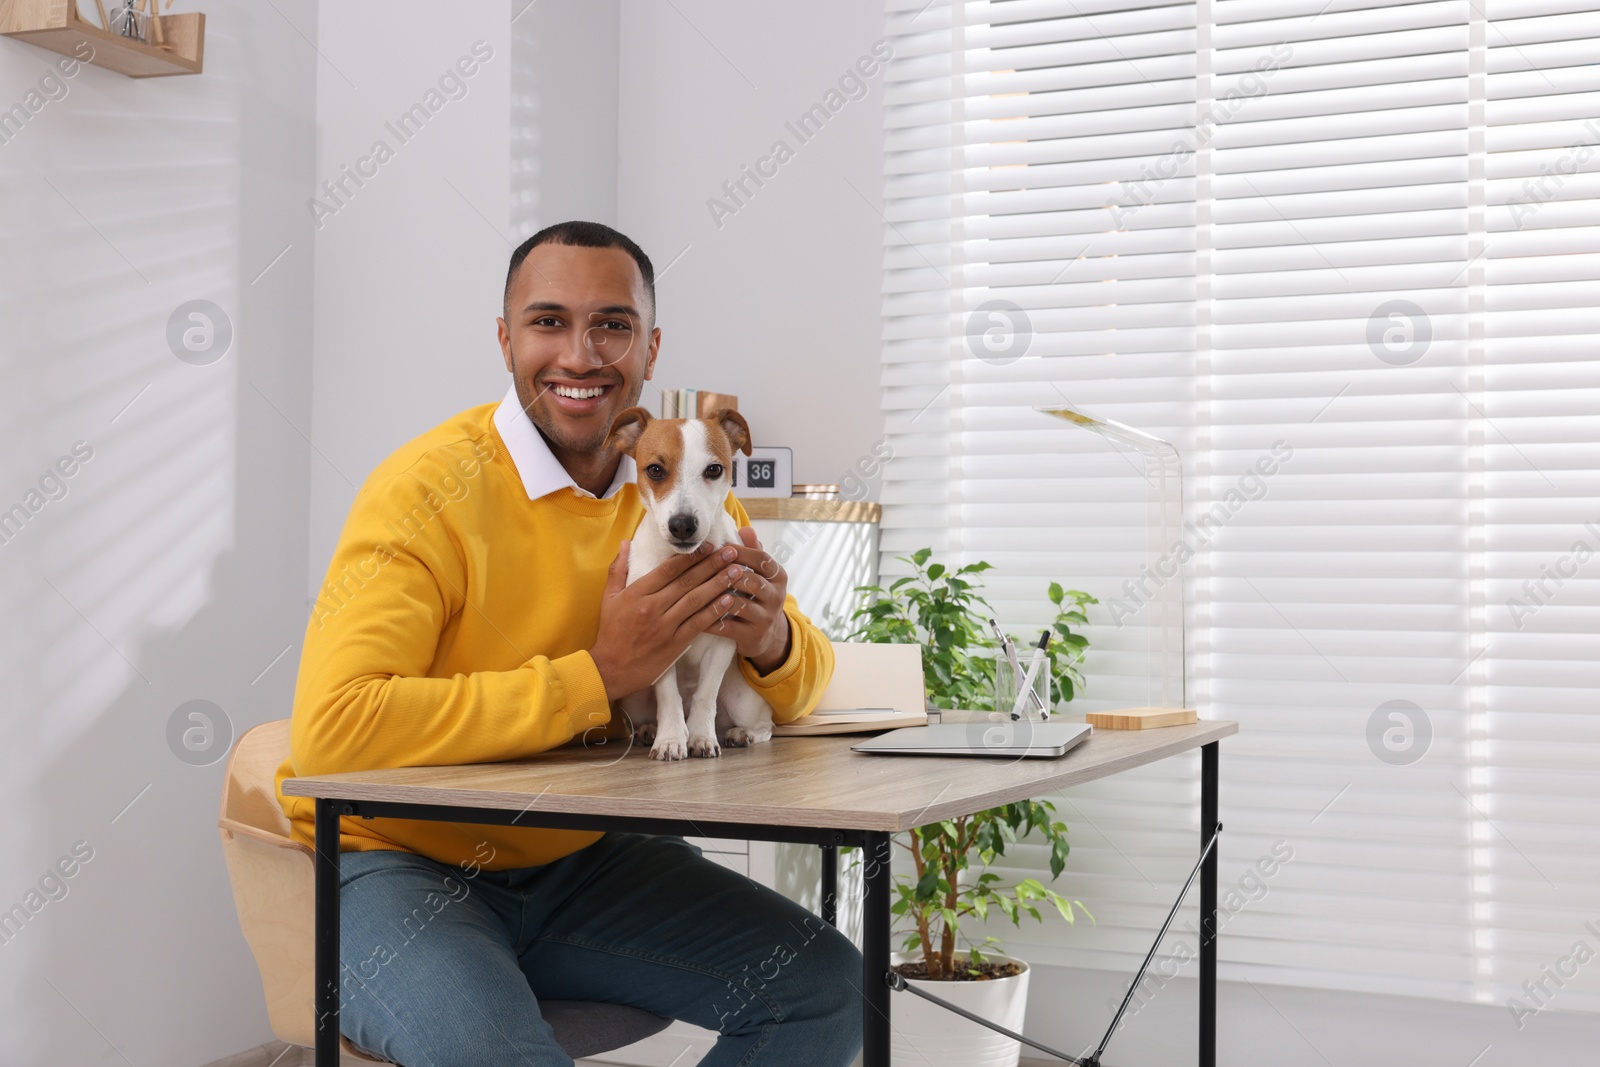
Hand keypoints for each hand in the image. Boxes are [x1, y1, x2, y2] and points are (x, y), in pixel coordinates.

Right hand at [589, 540, 747, 699]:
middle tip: (731, 552)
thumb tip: (625, 541)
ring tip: (737, 571)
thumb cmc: (611, 632)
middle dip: (711, 564)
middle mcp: (652, 607)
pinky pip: (698, 624)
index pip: (668, 569)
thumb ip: (619, 569)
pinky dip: (715, 611)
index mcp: (637, 593)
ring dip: (719, 584)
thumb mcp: (609, 598)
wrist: (610, 670)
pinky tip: (730, 600)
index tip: (709, 546)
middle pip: (687, 581)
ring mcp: (664, 626)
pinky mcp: (674, 644)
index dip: (691, 557)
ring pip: (696, 600)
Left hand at [711, 526, 791, 673]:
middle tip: (706, 567)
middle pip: (752, 581)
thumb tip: (746, 527)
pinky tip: (694, 614)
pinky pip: (729, 627)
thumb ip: (752, 551)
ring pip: (741, 604)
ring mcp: (766, 618)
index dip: (740, 552)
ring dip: (718, 596)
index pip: (762, 559)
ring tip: (698, 589)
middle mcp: (776, 596)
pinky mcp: (753, 636)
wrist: (767, 636)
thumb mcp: (759, 574)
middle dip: (728, 573)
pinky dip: (711, 619)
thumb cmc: (756, 597)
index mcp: (778, 576)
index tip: (720, 547)